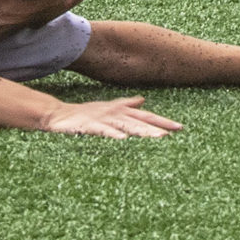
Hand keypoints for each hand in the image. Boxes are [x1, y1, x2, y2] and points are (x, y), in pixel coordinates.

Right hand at [41, 96, 183, 137]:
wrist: (58, 116)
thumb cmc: (85, 114)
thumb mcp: (108, 108)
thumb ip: (126, 105)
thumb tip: (143, 100)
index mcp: (120, 112)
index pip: (146, 116)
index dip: (162, 121)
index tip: (180, 128)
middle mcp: (114, 114)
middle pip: (140, 121)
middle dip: (157, 126)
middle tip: (174, 132)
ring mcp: (102, 119)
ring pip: (126, 125)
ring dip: (142, 131)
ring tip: (158, 137)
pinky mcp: (88, 126)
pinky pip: (103, 131)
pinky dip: (113, 134)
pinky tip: (123, 139)